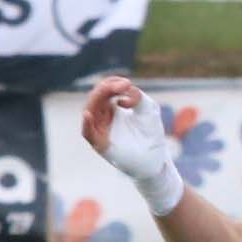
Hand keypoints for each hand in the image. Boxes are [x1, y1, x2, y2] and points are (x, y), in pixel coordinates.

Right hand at [82, 74, 182, 214]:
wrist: (155, 158)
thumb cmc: (150, 133)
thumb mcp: (148, 109)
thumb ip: (138, 96)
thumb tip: (124, 92)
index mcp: (111, 107)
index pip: (104, 89)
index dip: (113, 83)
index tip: (127, 83)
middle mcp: (102, 117)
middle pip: (96, 97)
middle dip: (107, 88)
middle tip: (123, 86)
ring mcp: (100, 130)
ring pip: (90, 111)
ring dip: (98, 99)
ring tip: (111, 91)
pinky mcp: (100, 144)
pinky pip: (88, 133)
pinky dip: (87, 124)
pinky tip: (89, 114)